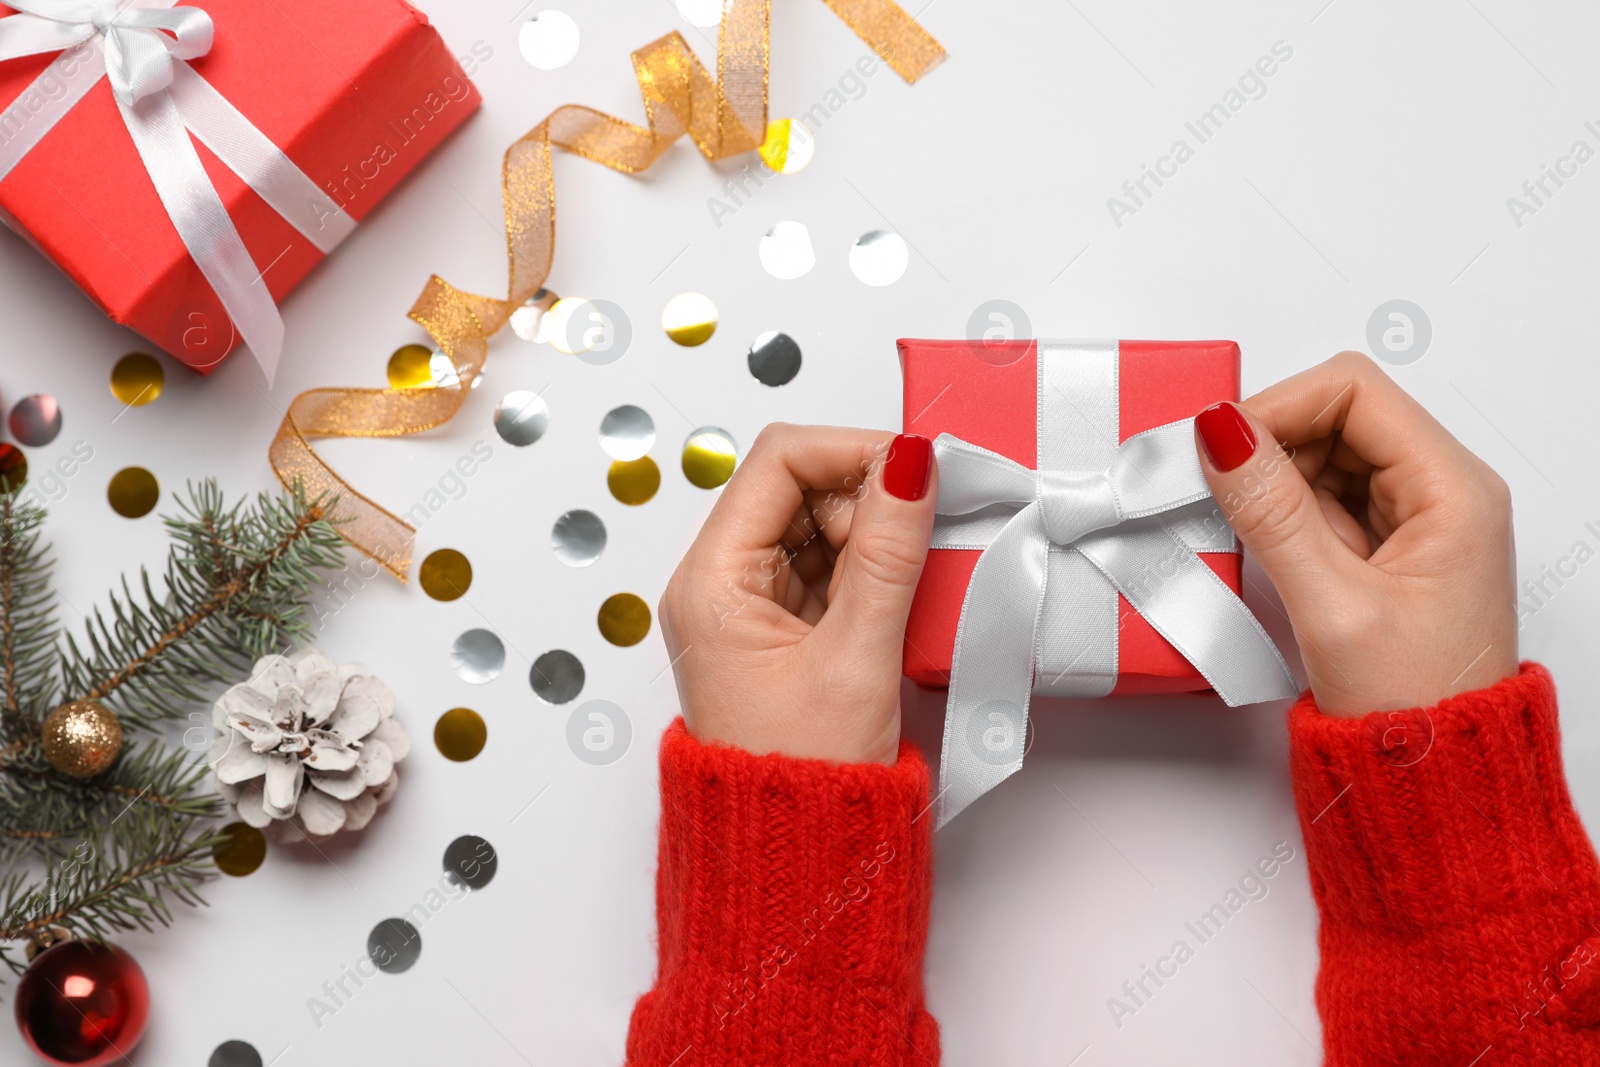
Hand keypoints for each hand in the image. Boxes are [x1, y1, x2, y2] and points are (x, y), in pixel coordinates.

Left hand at [658, 425, 937, 763]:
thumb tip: (910, 467)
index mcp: (712, 582)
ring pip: (816, 526)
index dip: (850, 451)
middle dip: (867, 496)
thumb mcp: (856, 657)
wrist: (793, 864)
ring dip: (873, 534)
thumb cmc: (801, 781)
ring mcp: (749, 608)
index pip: (775, 462)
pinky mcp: (781, 631)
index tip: (916, 466)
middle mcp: (719, 586)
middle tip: (926, 523)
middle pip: (796, 488)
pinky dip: (869, 568)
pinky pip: (827, 568)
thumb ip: (887, 554)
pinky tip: (900, 594)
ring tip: (915, 572)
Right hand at [1193, 351, 1517, 717]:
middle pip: (1337, 416)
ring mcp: (1414, 521)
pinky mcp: (1386, 550)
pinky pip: (1322, 502)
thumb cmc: (1418, 708)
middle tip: (1215, 488)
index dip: (1279, 406)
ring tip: (1242, 532)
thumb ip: (1272, 512)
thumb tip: (1223, 436)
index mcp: (1453, 491)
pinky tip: (1263, 550)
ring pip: (1324, 457)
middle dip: (1269, 446)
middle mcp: (1442, 493)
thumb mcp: (1332, 605)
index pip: (1354, 391)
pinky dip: (1281, 515)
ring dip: (1271, 484)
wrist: (1439, 783)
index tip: (1220, 445)